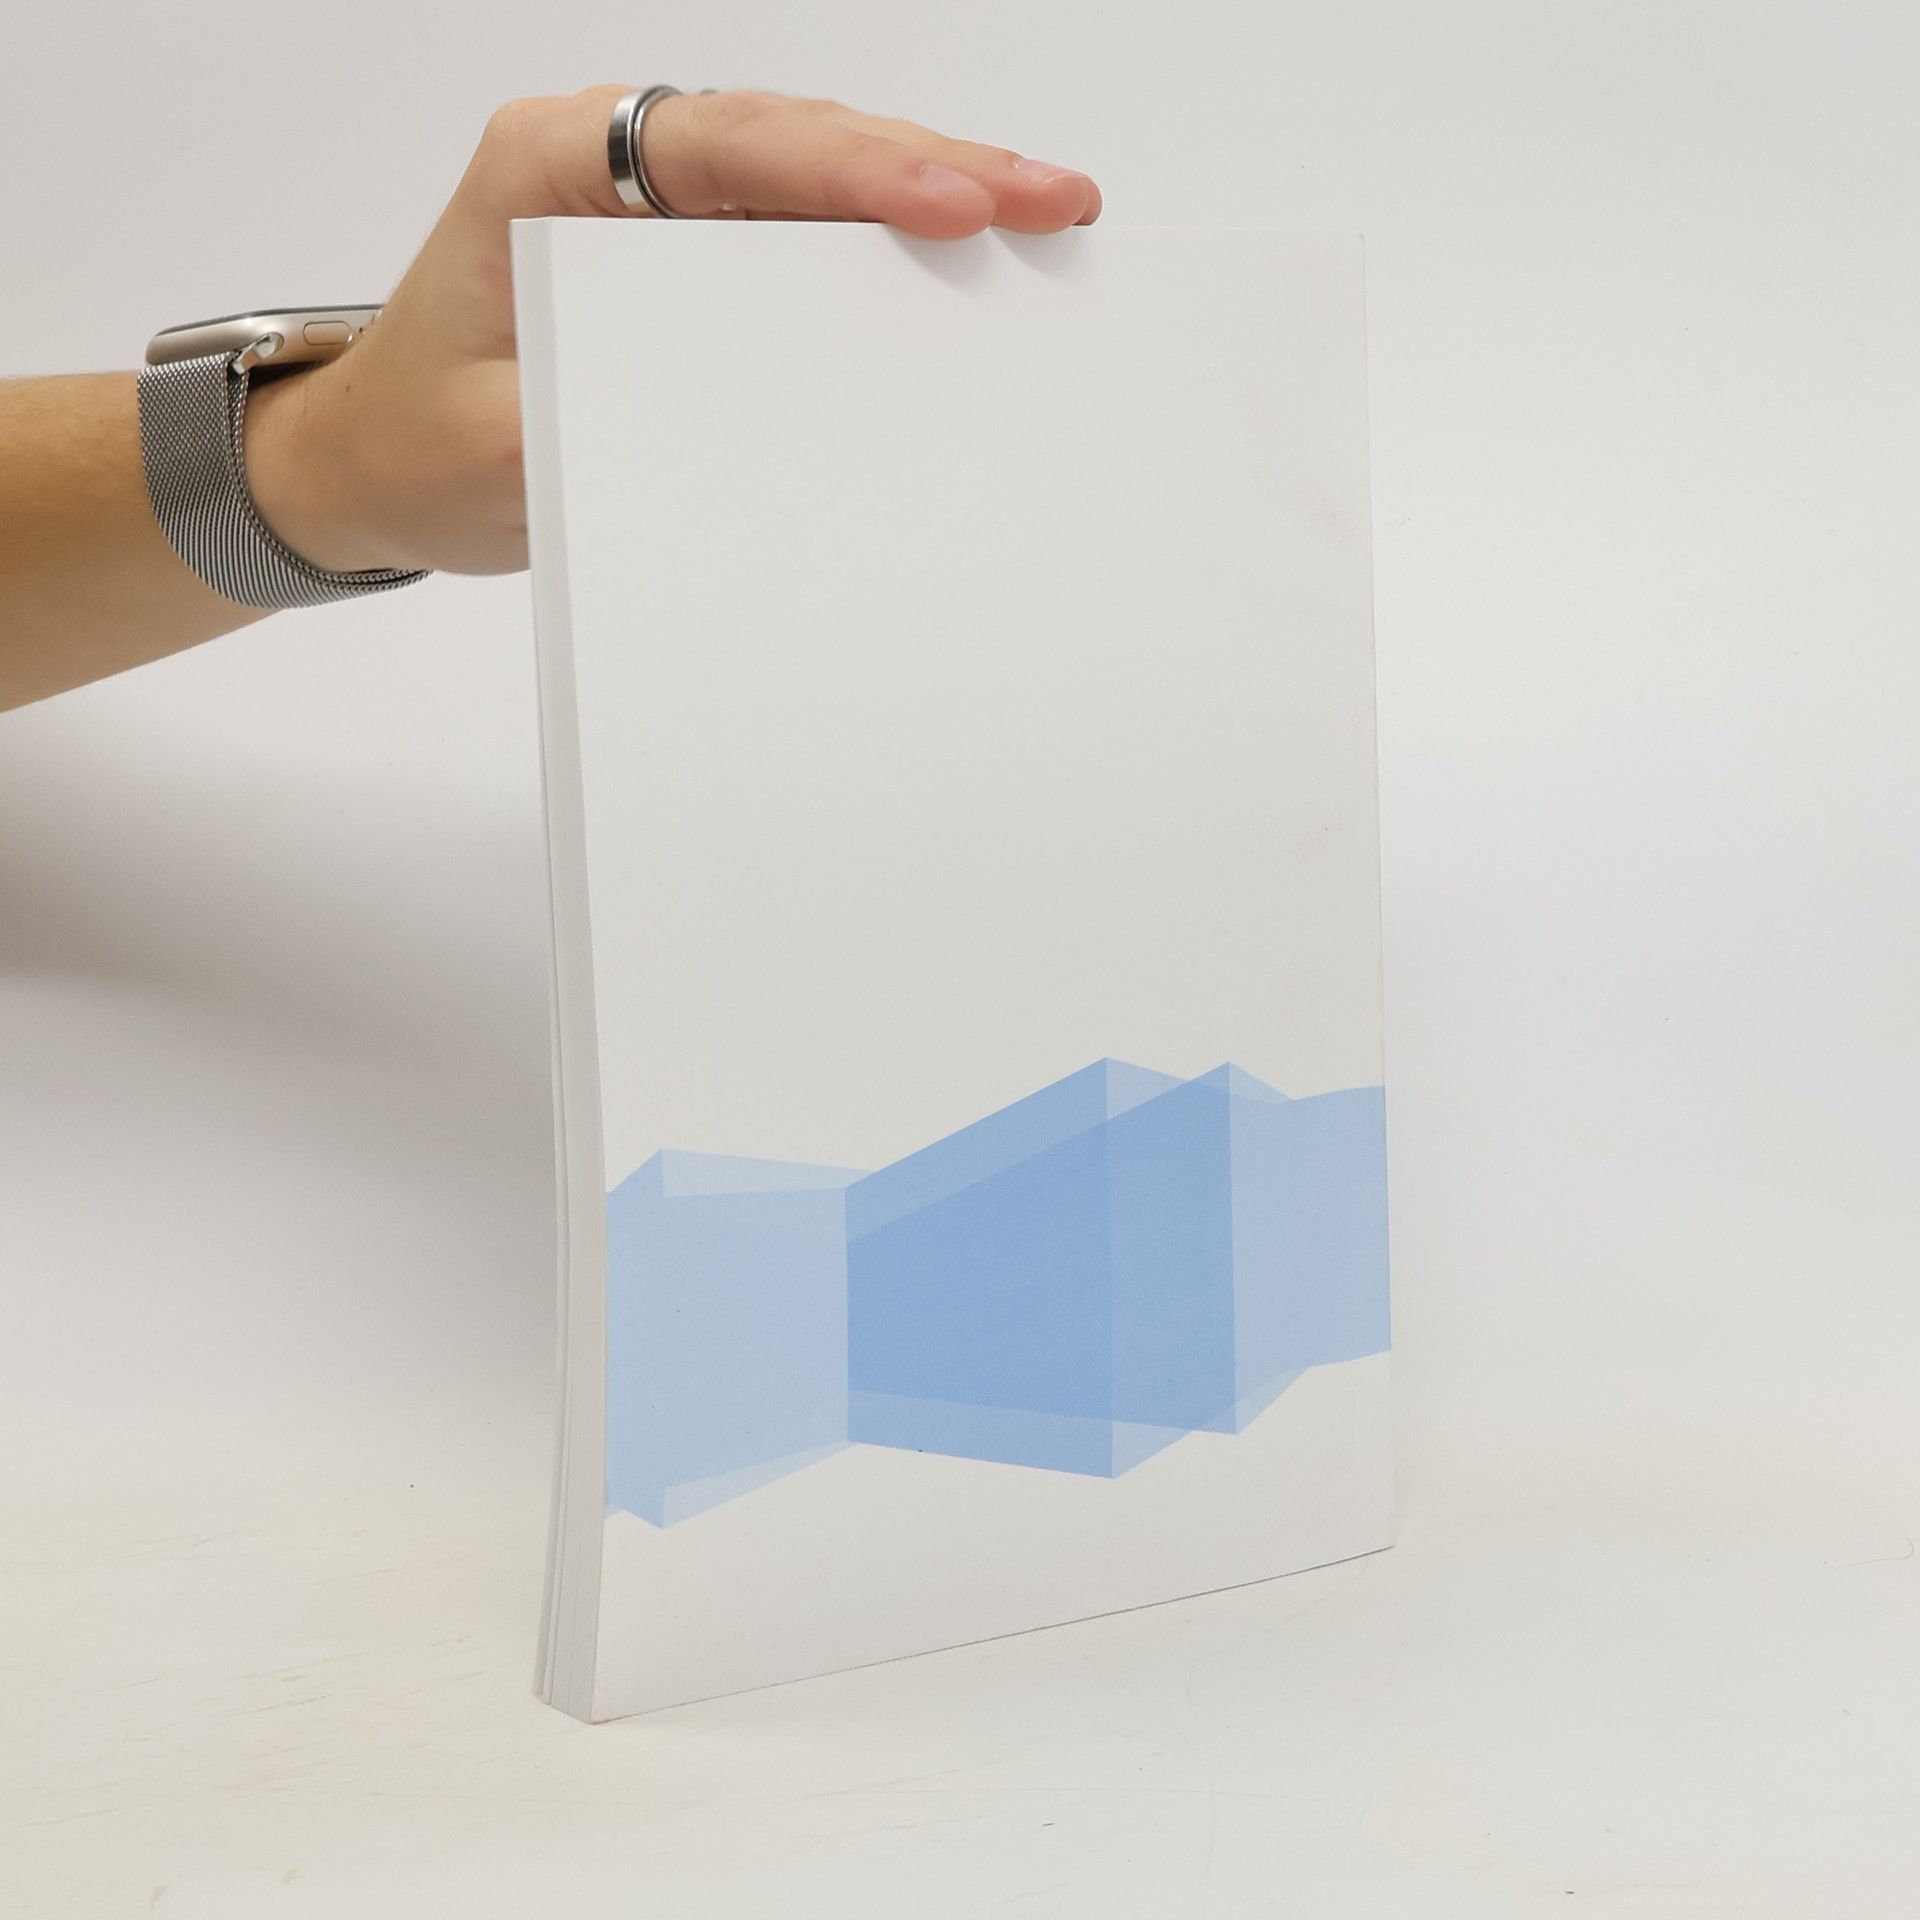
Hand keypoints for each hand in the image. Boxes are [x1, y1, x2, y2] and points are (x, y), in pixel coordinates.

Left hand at [246, 88, 1101, 577]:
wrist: (370, 464)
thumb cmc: (417, 444)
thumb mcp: (502, 452)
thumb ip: (611, 419)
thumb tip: (753, 420)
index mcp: (550, 168)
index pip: (727, 147)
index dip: (854, 172)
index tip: (955, 205)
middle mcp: (612, 160)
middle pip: (798, 139)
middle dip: (933, 167)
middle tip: (1053, 199)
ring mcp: (656, 204)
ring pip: (816, 173)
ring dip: (932, 192)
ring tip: (1044, 214)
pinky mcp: (687, 257)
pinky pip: (802, 231)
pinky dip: (889, 243)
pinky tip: (969, 252)